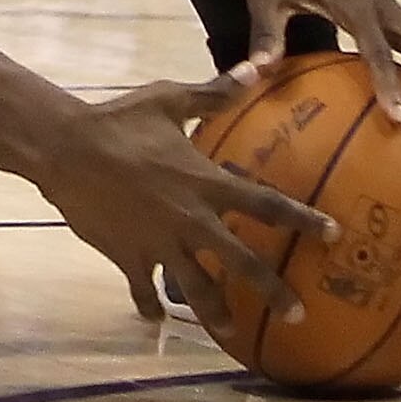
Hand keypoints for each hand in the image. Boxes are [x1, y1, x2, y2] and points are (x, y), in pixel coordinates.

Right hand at [31, 72, 336, 343]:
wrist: (66, 148)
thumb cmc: (120, 120)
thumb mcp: (168, 100)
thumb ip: (212, 94)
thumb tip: (253, 69)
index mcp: (205, 182)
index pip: (265, 204)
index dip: (303, 220)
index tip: (333, 235)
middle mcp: (191, 220)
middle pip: (241, 263)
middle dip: (273, 290)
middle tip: (297, 313)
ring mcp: (160, 244)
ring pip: (197, 288)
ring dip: (215, 313)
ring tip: (231, 332)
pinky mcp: (130, 257)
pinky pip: (144, 290)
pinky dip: (150, 306)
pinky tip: (156, 319)